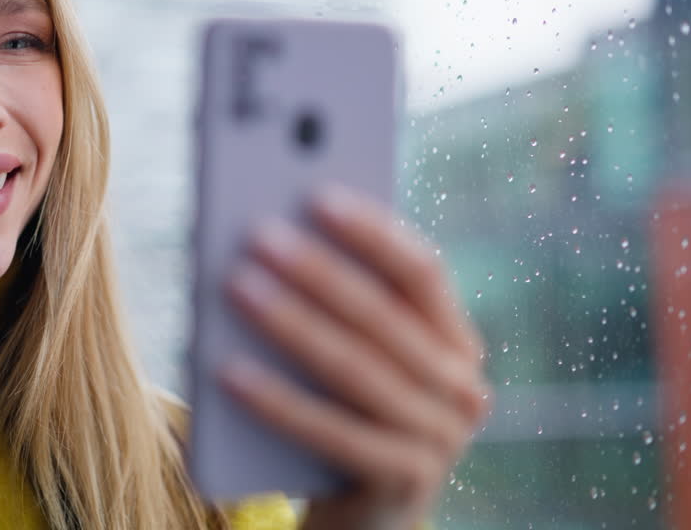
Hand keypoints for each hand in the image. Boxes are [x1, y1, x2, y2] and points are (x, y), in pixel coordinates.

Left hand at [217, 185, 490, 529]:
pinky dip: (278, 399)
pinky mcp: (405, 483)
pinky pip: (333, 431)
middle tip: (258, 234)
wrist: (361, 521)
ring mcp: (440, 440)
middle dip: (318, 270)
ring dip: (292, 322)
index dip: (373, 230)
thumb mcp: (351, 360)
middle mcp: (462, 388)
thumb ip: (339, 309)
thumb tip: (273, 235)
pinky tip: (227, 371)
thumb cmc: (343, 416)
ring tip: (236, 285)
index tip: (317, 194)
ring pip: (356, 368)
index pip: (423, 270)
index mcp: (455, 341)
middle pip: (383, 315)